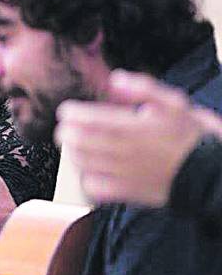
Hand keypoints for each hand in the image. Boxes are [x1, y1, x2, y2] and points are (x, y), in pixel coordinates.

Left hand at [55, 70, 217, 206]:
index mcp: (134, 127)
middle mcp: (125, 151)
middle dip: (66, 132)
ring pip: (81, 164)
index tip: (67, 111)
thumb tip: (115, 80)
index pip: (87, 119)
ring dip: (73, 153)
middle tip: (67, 128)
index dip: (71, 114)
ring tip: (77, 146)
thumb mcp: (175, 103)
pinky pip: (94, 188)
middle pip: (77, 142)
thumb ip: (144, 88)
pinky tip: (91, 170)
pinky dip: (86, 178)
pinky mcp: (128, 194)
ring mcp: (124, 174)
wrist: (213, 174)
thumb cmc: (193, 135)